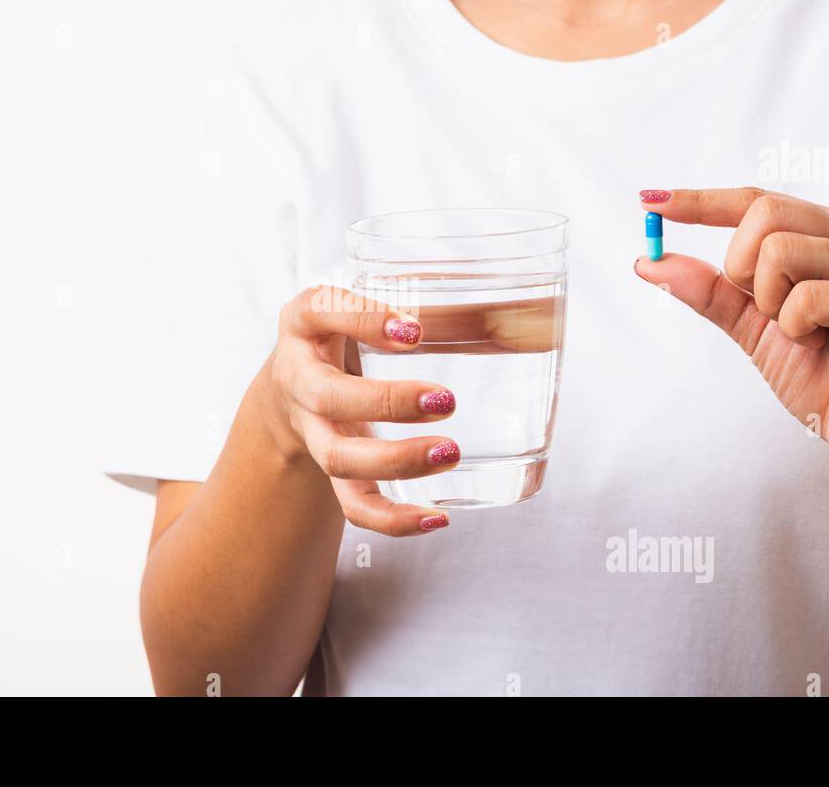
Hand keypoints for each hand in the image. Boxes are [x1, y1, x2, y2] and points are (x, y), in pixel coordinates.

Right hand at [262, 286, 460, 535]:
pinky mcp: (331, 469)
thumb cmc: (349, 334)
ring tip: (449, 453)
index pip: (321, 311)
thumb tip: (533, 322)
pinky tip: (437, 517)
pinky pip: (353, 504)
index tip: (415, 332)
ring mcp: (311, 428)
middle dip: (386, 402)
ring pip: (337, 457)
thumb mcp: (376, 309)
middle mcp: (298, 376)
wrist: (294, 385)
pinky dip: (392, 518)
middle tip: (446, 401)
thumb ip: (443, 310)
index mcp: (304, 321)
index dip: (363, 320)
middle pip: (327, 396)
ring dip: (394, 460)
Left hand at [634, 187, 828, 474]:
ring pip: (780, 252)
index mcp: (823, 231)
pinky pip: (806, 298)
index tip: (649, 201)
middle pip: (763, 213)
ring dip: (771, 304)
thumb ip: (706, 289)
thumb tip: (646, 261)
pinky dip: (796, 328)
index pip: (754, 199)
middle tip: (768, 311)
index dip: (700, 200)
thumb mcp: (748, 324)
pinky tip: (824, 343)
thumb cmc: (816, 369)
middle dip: (741, 268)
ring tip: (803, 331)